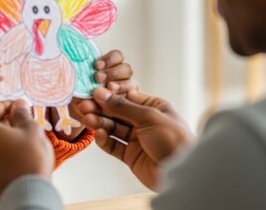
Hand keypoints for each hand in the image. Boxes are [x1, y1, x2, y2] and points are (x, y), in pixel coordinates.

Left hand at [0, 100, 53, 199]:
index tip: (17, 106)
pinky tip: (12, 155)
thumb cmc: (29, 159)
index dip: (3, 105)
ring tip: (17, 139)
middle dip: (1, 121)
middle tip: (18, 121)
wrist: (28, 194)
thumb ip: (21, 114)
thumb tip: (18, 106)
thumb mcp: (30, 129)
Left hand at [51, 50, 135, 140]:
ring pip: (132, 84)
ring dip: (120, 86)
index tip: (96, 65)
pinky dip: (120, 104)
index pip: (117, 56)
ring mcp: (127, 93)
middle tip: (98, 78)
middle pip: (126, 69)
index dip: (109, 58)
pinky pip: (131, 103)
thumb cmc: (80, 94)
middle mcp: (121, 78)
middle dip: (113, 72)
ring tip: (108, 90)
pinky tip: (110, 107)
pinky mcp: (129, 107)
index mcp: (110, 67)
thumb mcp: (78, 86)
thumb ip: (79, 81)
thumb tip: (73, 79)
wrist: (82, 113)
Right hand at [79, 87, 194, 189]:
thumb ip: (122, 106)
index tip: (93, 92)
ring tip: (88, 120)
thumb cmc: (174, 140)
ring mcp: (137, 139)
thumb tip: (101, 93)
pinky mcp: (131, 155)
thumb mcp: (148, 117)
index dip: (109, 95)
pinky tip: (99, 134)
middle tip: (84, 106)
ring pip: (113, 128)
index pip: (126, 98)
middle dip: (100, 109)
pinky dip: (105, 140)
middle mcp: (144, 122)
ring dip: (100, 123)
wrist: (180, 172)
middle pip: (117, 113)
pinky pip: (113, 145)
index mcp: (154, 107)